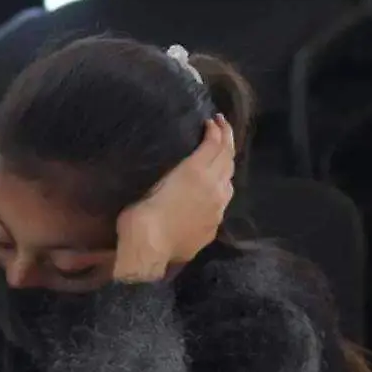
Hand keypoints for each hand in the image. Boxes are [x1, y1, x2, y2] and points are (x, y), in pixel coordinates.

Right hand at [113, 115, 235, 282]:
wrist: (149, 251)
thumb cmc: (141, 214)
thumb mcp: (151, 185)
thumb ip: (171, 175)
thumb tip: (175, 173)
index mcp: (195, 172)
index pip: (214, 144)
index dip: (215, 129)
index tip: (212, 120)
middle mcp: (213, 187)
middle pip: (227, 158)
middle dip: (226, 139)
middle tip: (222, 126)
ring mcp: (217, 208)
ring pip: (229, 180)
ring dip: (227, 163)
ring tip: (221, 155)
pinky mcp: (214, 225)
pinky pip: (224, 200)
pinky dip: (222, 185)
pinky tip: (215, 187)